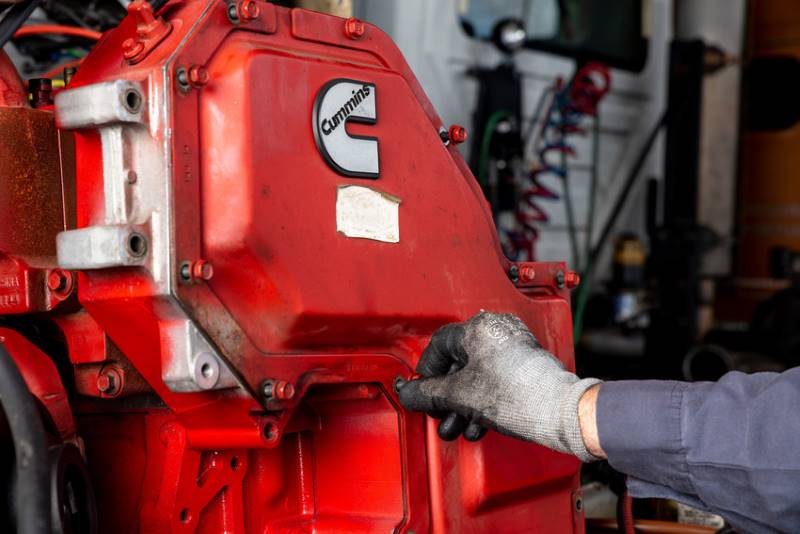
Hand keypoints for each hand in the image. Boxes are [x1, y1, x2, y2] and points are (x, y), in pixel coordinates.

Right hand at [398, 311, 601, 460]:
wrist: (559, 413)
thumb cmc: (519, 395)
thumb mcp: (460, 395)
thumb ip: (428, 393)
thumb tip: (410, 393)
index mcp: (479, 328)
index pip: (438, 345)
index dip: (426, 371)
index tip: (422, 390)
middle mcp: (497, 332)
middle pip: (457, 363)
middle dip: (445, 396)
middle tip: (439, 412)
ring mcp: (514, 348)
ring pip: (476, 375)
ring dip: (462, 404)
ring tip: (457, 426)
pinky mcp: (526, 367)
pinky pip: (493, 381)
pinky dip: (481, 402)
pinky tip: (478, 424)